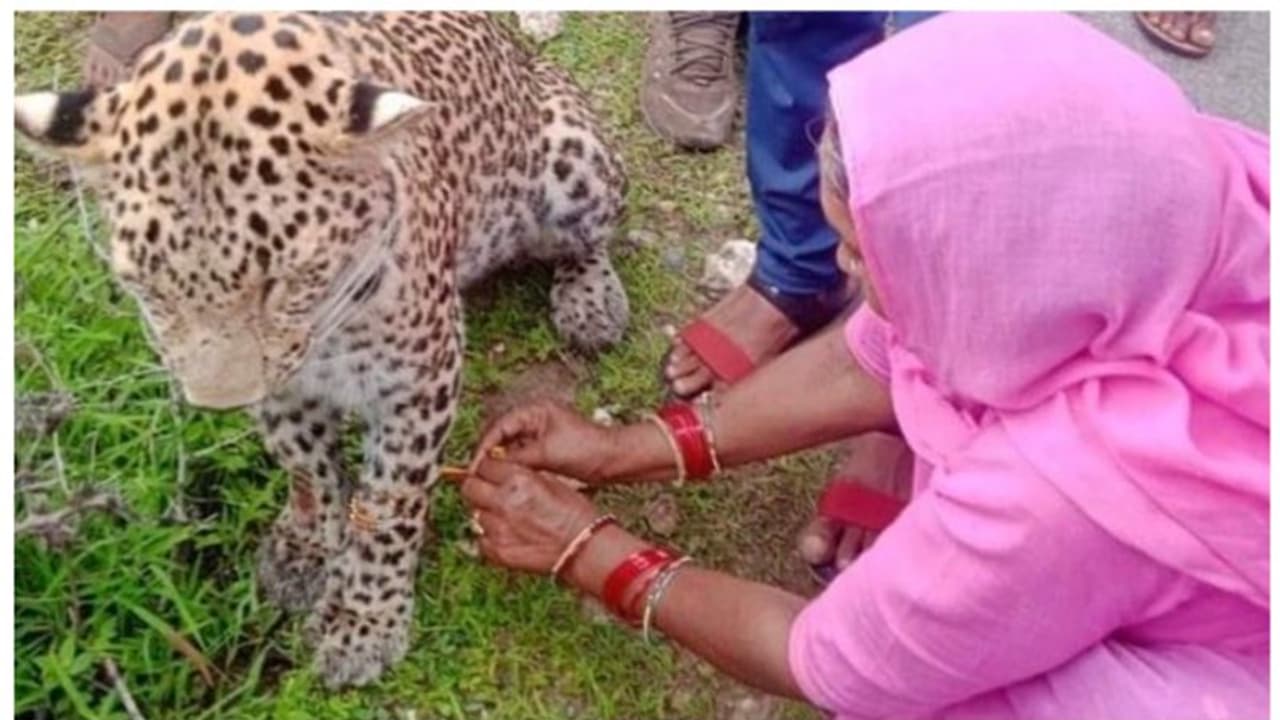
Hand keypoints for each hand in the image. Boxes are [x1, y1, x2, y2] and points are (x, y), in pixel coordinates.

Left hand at [460, 458, 600, 574]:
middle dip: (477, 486)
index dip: (487, 467)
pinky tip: (506, 534)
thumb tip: (505, 470)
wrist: (585, 548)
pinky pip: (482, 540)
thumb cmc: (576, 514)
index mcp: (518, 480)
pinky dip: (490, 536)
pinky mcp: (498, 552)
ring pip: (475, 514)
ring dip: (487, 512)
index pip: (484, 465)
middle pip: (469, 487)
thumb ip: (523, 475)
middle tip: (488, 490)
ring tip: (505, 516)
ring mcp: (498, 529)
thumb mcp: (552, 481)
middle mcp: (503, 503)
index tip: (490, 471)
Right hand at [470, 401, 618, 484]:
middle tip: (477, 476)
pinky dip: (513, 470)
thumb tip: (492, 467)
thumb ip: (518, 457)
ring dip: (500, 464)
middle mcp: (534, 419)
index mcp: (534, 411)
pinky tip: (507, 483)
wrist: (613, 460)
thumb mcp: (548, 453)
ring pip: (509, 449)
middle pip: (500, 437)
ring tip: (489, 482)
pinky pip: (521, 459)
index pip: (499, 426)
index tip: (475, 467)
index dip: (484, 447)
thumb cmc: (587, 448)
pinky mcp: (544, 450)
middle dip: (489, 456)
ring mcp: (539, 435)